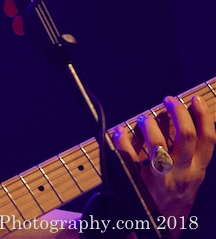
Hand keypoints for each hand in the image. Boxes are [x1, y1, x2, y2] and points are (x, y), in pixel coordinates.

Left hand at [112, 96, 214, 237]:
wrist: (159, 231)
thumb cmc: (173, 200)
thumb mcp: (189, 179)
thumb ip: (187, 155)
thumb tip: (176, 121)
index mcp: (198, 172)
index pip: (208, 139)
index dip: (203, 116)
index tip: (193, 99)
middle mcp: (184, 175)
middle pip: (186, 136)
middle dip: (177, 112)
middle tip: (167, 100)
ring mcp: (162, 180)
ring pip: (158, 145)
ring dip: (150, 125)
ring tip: (144, 118)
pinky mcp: (140, 184)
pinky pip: (128, 157)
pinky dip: (122, 141)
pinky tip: (118, 133)